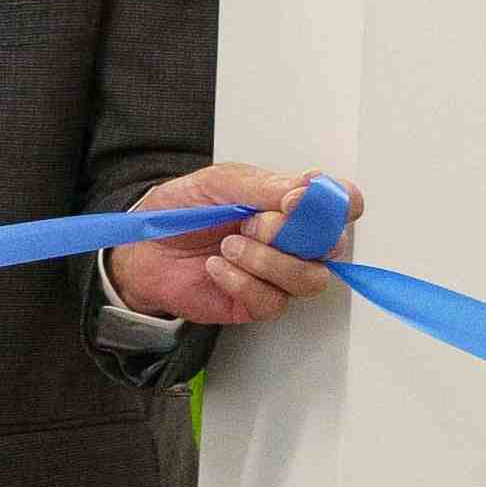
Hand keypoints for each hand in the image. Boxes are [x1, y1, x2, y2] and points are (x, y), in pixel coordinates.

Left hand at [104, 162, 362, 324]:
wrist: (142, 249)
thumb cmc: (183, 212)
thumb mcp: (217, 183)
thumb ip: (262, 185)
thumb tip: (305, 191)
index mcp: (293, 204)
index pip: (343, 203)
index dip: (337, 203)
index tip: (300, 199)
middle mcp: (295, 240)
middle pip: (332, 245)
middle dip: (291, 234)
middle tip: (250, 223)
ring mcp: (279, 274)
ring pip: (310, 279)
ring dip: (267, 261)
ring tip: (228, 245)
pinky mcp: (258, 302)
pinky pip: (272, 301)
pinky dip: (241, 281)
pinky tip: (216, 267)